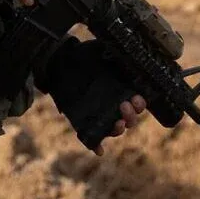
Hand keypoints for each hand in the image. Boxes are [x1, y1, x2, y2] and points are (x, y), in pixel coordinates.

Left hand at [36, 38, 147, 154]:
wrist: (59, 62)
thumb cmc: (83, 54)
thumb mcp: (100, 50)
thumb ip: (115, 52)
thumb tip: (129, 48)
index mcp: (121, 89)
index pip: (138, 102)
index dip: (140, 104)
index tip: (136, 98)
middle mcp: (113, 104)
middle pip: (130, 119)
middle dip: (131, 116)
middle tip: (123, 105)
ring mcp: (99, 115)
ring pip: (115, 129)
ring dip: (119, 129)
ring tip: (116, 123)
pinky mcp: (83, 123)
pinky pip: (93, 139)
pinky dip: (97, 146)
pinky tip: (99, 149)